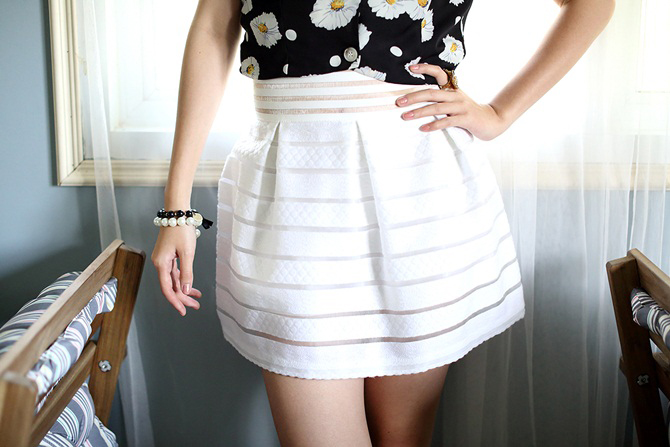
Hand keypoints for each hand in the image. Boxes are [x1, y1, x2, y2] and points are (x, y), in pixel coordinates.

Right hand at [151, 225, 201, 315]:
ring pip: (173, 280)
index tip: (183, 311)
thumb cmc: (181, 230)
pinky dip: (183, 279)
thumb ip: (187, 272)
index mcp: (161, 264)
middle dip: (183, 298)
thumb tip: (185, 289)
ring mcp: (164, 260)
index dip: (175, 301)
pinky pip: (175, 272)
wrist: (177, 213)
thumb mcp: (187, 253)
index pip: (167, 289)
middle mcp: (160, 263)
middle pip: (171, 286)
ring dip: (184, 290)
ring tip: (196, 299)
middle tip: (195, 306)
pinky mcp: (168, 256)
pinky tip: (191, 286)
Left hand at [395, 63, 510, 140]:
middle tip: (398, 102)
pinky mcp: (465, 119)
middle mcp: (456, 95)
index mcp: (452, 89)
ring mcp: (461, 107)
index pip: (439, 73)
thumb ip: (440, 100)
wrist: (491, 122)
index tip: (410, 68)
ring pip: (437, 107)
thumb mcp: (455, 103)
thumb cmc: (468, 113)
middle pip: (431, 93)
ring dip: (419, 112)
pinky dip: (434, 125)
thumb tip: (417, 102)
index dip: (426, 69)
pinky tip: (422, 128)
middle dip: (413, 97)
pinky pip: (447, 122)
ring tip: (405, 116)